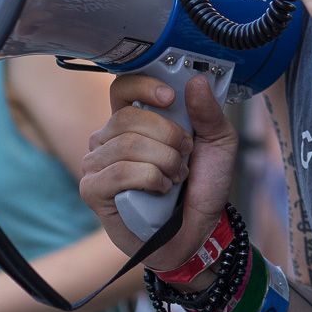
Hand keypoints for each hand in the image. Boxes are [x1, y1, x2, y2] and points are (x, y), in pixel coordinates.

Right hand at [80, 72, 235, 270]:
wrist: (198, 229)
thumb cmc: (202, 185)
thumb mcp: (219, 143)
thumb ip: (209, 113)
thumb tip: (195, 81)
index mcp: (135, 120)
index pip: (122, 87)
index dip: (143, 86)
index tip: (170, 98)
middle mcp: (109, 138)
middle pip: (128, 118)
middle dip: (168, 136)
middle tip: (186, 155)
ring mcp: (96, 164)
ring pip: (128, 145)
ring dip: (165, 162)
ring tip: (177, 176)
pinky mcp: (92, 190)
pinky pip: (119, 172)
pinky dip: (151, 179)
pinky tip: (161, 190)